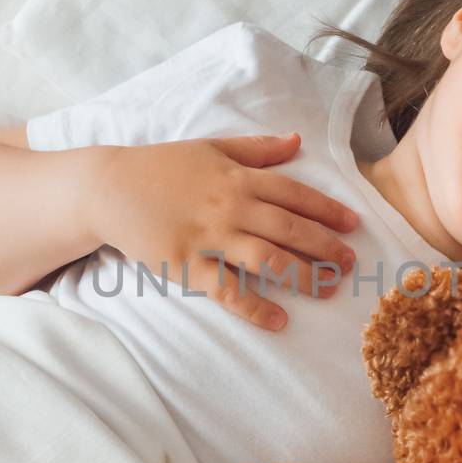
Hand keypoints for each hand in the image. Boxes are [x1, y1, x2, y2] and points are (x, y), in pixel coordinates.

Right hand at [97, 133, 358, 330]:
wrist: (109, 188)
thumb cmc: (161, 166)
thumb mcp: (211, 147)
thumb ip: (257, 148)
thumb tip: (296, 141)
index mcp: (238, 176)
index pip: (295, 193)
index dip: (327, 210)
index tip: (352, 226)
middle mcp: (230, 206)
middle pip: (290, 228)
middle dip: (326, 247)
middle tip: (350, 263)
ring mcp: (209, 237)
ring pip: (268, 259)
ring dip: (304, 276)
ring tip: (330, 289)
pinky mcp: (186, 265)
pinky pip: (227, 290)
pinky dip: (255, 307)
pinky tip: (279, 320)